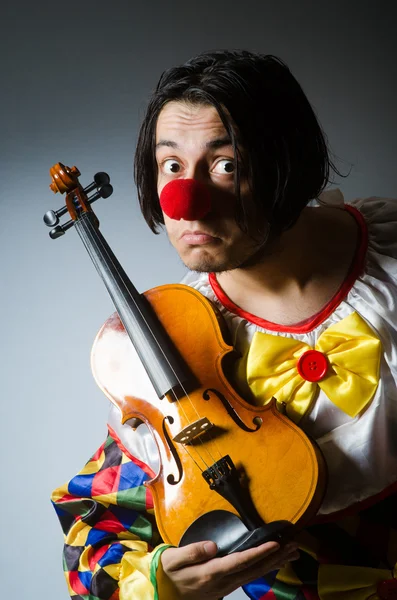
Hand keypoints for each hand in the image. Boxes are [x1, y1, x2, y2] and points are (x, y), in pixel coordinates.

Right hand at [159, 539, 298, 598]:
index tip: (275, 544)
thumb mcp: (173, 560)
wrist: (162, 593)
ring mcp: (225, 587)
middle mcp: (222, 582)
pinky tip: (272, 564)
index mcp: (210, 573)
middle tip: (293, 546)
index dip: (258, 553)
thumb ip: (192, 551)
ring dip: (273, 564)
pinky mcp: (225, 588)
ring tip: (290, 554)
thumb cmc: (167, 572)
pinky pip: (248, 578)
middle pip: (254, 570)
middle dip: (274, 558)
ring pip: (254, 575)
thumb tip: (212, 546)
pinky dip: (263, 569)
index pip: (240, 562)